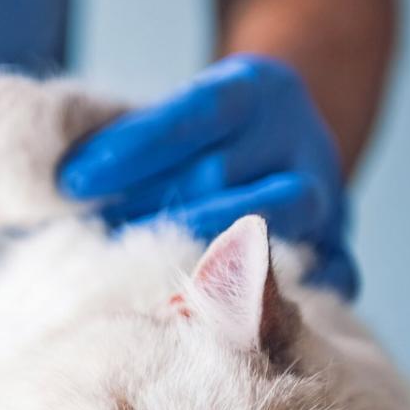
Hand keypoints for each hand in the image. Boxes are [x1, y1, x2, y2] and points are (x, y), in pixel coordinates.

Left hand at [58, 55, 356, 299]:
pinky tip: (221, 320)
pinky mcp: (340, 249)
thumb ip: (134, 152)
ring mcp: (326, 196)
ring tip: (141, 281)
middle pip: (220, 177)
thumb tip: (69, 192)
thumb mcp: (178, 122)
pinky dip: (279, 302)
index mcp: (258, 89)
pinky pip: (325, 279)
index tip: (75, 181)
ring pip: (266, 227)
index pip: (195, 113)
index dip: (134, 149)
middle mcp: (298, 138)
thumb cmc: (203, 143)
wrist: (285, 143)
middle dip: (148, 214)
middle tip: (96, 244)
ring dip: (193, 258)